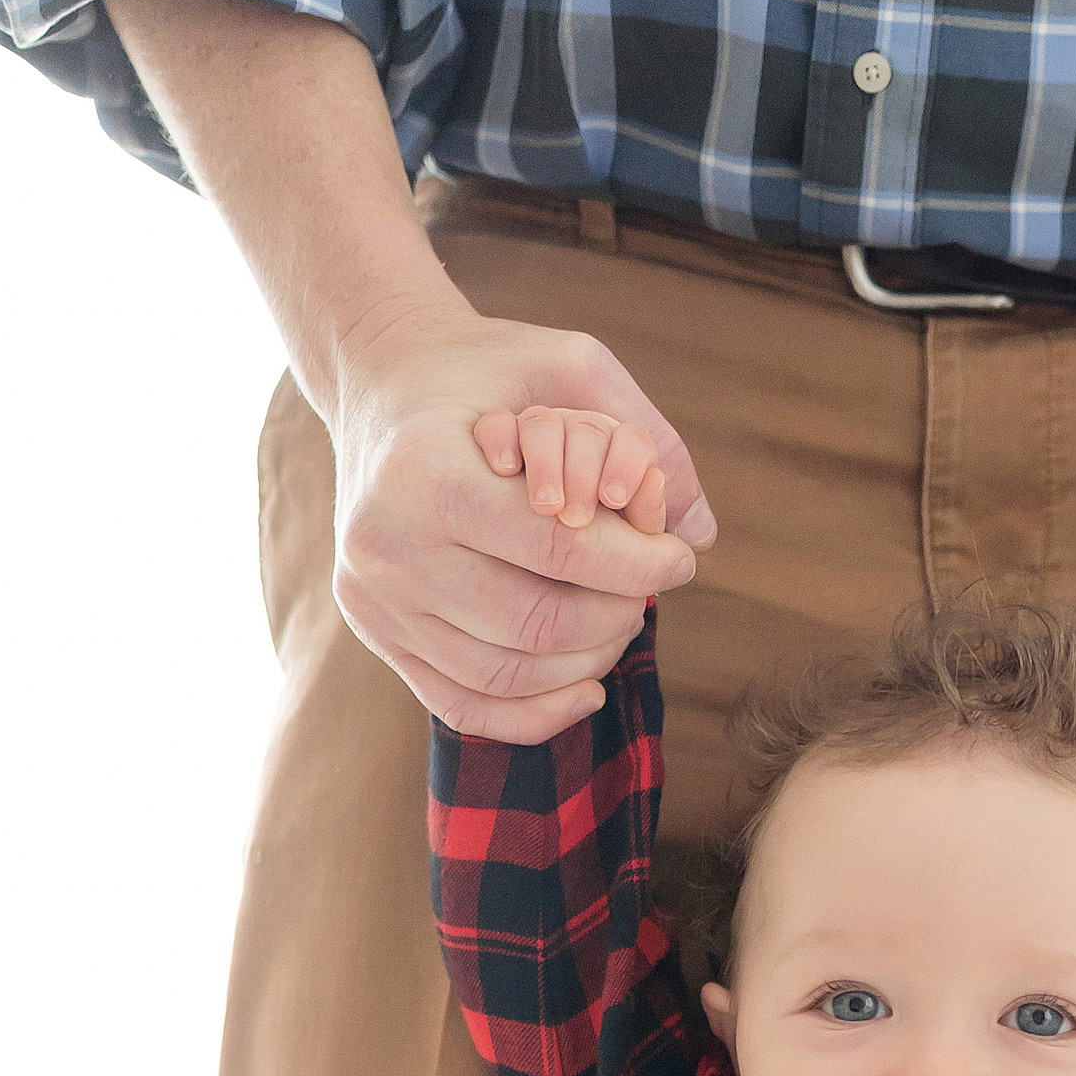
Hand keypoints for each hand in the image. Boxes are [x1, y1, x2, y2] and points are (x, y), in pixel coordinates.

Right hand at [331, 306, 713, 740]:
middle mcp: (387, 544)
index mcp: (427, 471)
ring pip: (506, 676)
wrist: (381, 380)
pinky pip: (464, 706)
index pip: (560, 550)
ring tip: (619, 626)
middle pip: (535, 623)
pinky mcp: (373, 631)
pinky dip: (535, 714)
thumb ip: (643, 434)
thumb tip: (703, 530)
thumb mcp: (566, 361)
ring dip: (585, 665)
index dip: (638, 567)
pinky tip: (585, 689)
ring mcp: (372, 597)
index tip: (679, 560)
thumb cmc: (486, 371)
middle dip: (615, 618)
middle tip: (648, 595)